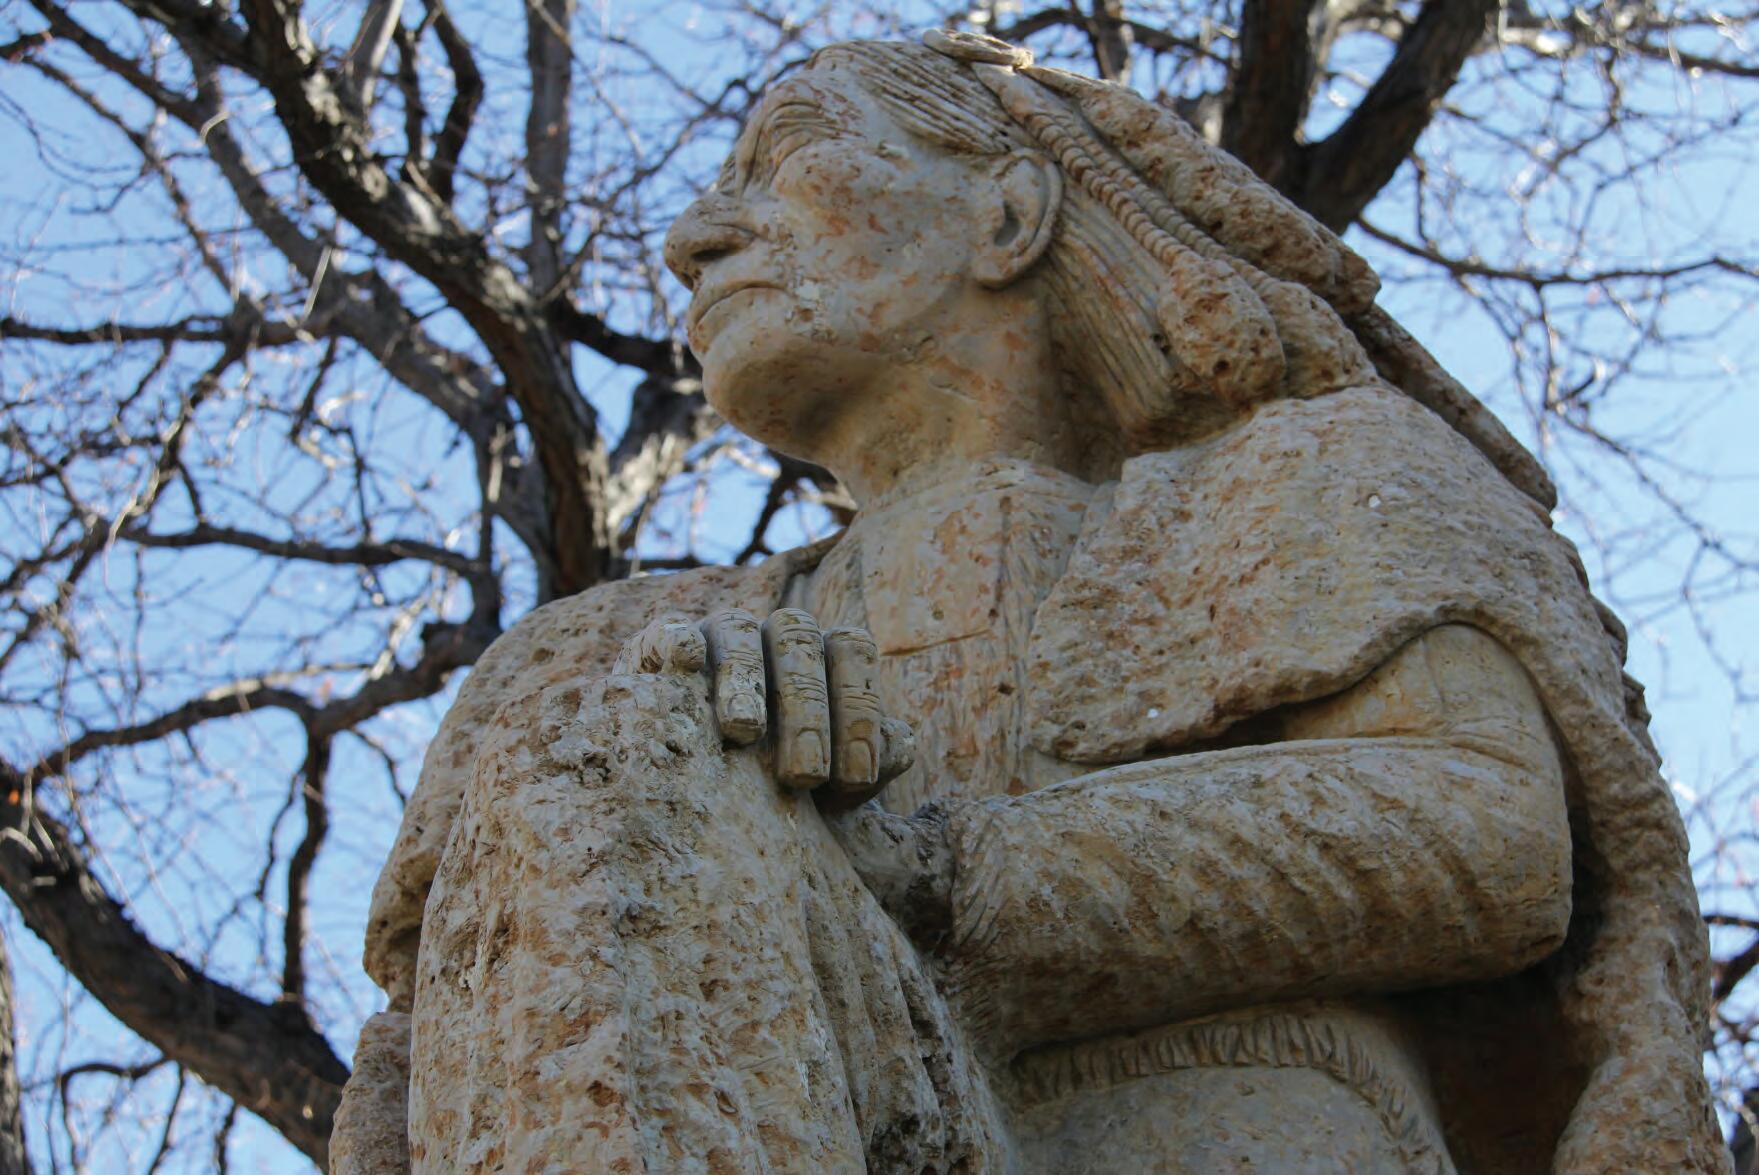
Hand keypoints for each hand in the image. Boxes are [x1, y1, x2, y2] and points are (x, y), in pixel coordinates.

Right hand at [613, 608, 914, 809]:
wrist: (701, 796)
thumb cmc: (783, 787)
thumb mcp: (832, 787)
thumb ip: (870, 765)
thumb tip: (895, 745)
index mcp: (825, 655)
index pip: (852, 648)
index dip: (859, 710)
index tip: (855, 779)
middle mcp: (776, 635)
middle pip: (800, 642)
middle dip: (807, 709)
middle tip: (805, 776)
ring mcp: (719, 634)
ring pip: (739, 631)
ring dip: (745, 678)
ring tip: (745, 733)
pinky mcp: (661, 646)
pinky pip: (672, 632)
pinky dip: (680, 644)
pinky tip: (686, 668)